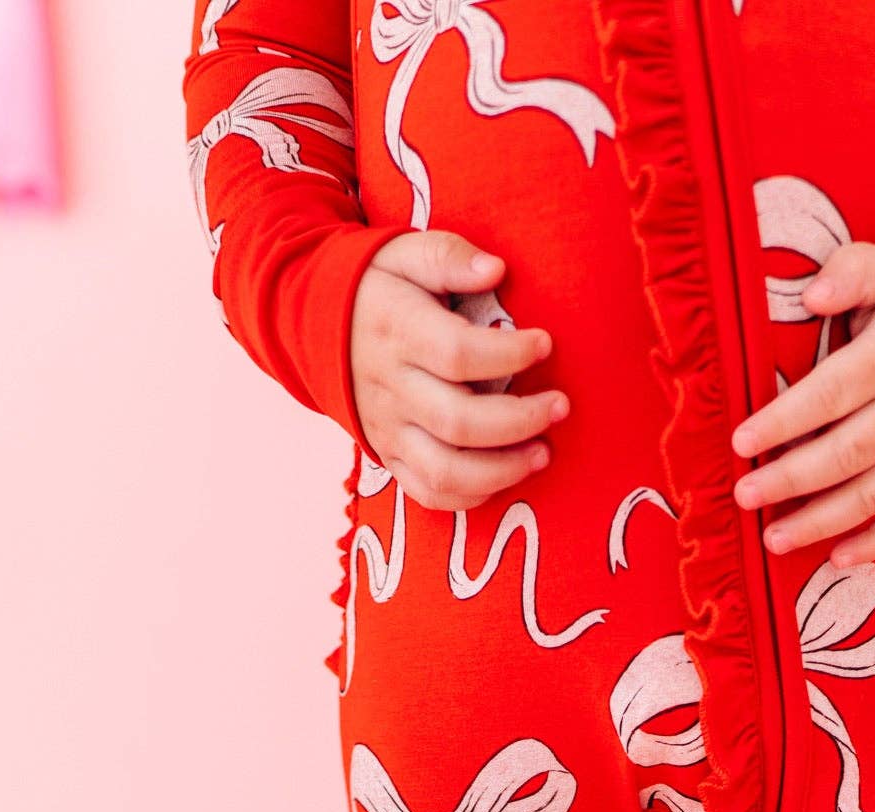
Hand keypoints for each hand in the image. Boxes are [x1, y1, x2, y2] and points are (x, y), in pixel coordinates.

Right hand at [350, 232, 567, 509]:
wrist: (315, 325)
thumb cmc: (378, 286)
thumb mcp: (405, 252)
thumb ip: (449, 257)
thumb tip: (496, 269)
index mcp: (396, 331)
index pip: (457, 354)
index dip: (508, 354)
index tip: (544, 344)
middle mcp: (390, 387)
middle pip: (458, 422)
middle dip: (520, 420)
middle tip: (560, 406)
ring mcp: (387, 428)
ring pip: (445, 471)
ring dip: (503, 470)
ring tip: (543, 453)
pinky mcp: (389, 455)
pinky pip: (428, 493)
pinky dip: (471, 496)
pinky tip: (505, 476)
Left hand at [731, 239, 874, 565]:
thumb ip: (850, 272)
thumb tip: (811, 294)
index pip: (834, 391)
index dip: (786, 420)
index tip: (742, 441)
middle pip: (848, 452)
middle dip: (791, 479)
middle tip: (744, 496)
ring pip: (873, 494)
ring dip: (821, 522)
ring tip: (772, 538)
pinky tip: (836, 559)